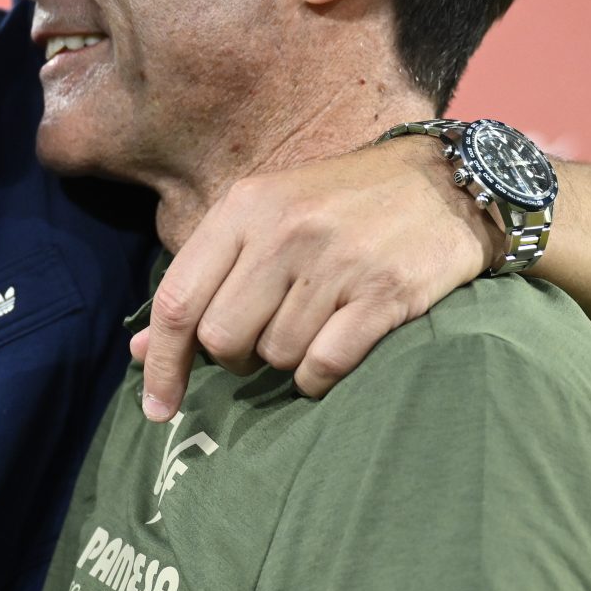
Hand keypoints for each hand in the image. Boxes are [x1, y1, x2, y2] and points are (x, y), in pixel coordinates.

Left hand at [133, 137, 503, 414]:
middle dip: (236, 357)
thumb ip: (203, 277)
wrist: (449, 184)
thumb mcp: (263, 217)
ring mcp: (337, 263)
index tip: (156, 407)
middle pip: (223, 339)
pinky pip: (324, 366)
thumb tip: (140, 348)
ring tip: (313, 325)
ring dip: (287, 359)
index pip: (177, 300)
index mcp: (244, 207)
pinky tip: (334, 350)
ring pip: (277, 356)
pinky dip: (320, 376)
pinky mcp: (384, 295)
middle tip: (264, 337)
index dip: (160, 362)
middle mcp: (285, 232)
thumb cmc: (341, 205)